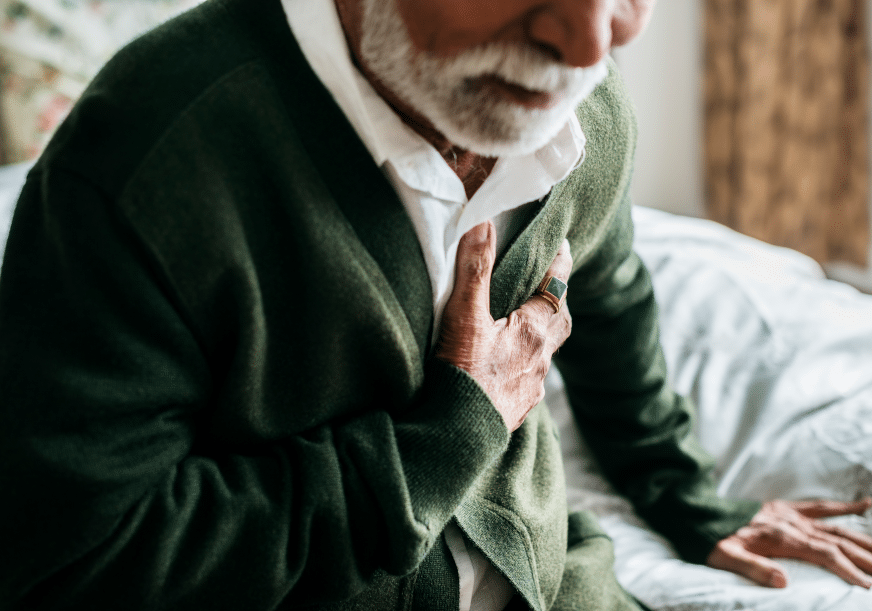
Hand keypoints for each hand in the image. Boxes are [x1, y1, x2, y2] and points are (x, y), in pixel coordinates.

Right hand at [436, 221, 572, 430]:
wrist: (457, 436)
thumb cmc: (463, 376)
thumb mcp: (464, 317)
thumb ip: (474, 269)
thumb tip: (484, 222)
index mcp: (535, 331)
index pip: (557, 287)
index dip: (560, 263)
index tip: (562, 245)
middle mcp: (541, 359)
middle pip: (558, 320)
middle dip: (555, 299)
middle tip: (547, 283)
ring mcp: (531, 386)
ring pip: (544, 351)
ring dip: (537, 333)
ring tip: (521, 322)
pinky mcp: (517, 408)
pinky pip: (529, 377)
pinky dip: (522, 363)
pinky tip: (505, 367)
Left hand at [707, 498, 871, 588]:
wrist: (700, 512)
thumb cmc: (713, 538)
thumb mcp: (726, 557)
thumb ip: (753, 569)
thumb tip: (783, 581)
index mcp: (781, 537)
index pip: (825, 554)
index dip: (848, 569)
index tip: (866, 585)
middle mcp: (791, 524)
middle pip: (838, 541)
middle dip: (865, 557)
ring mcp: (791, 515)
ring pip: (836, 527)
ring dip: (863, 540)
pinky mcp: (786, 508)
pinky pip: (820, 507)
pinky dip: (845, 506)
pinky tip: (867, 504)